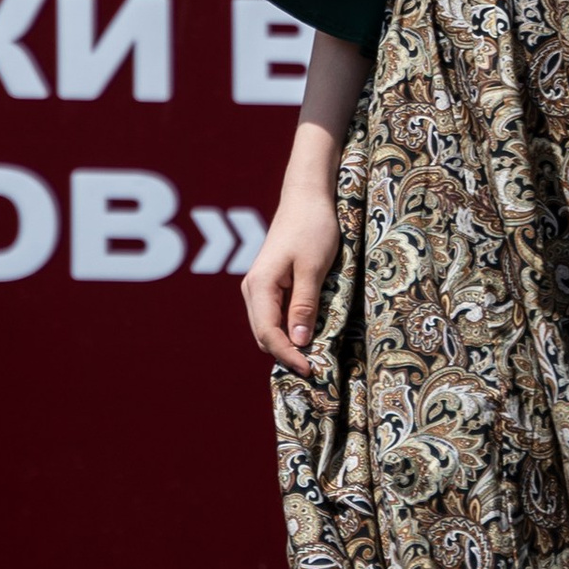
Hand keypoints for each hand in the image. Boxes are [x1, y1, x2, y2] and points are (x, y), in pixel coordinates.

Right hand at [244, 182, 339, 370]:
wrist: (307, 198)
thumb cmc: (312, 228)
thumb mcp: (313, 267)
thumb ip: (304, 305)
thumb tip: (297, 341)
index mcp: (259, 285)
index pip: (268, 333)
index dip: (288, 355)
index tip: (310, 370)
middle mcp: (252, 289)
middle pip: (264, 335)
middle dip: (286, 354)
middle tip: (315, 370)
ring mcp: (258, 287)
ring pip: (267, 327)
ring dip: (286, 344)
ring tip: (312, 358)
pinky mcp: (269, 284)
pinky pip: (274, 315)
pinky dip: (287, 330)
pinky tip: (305, 336)